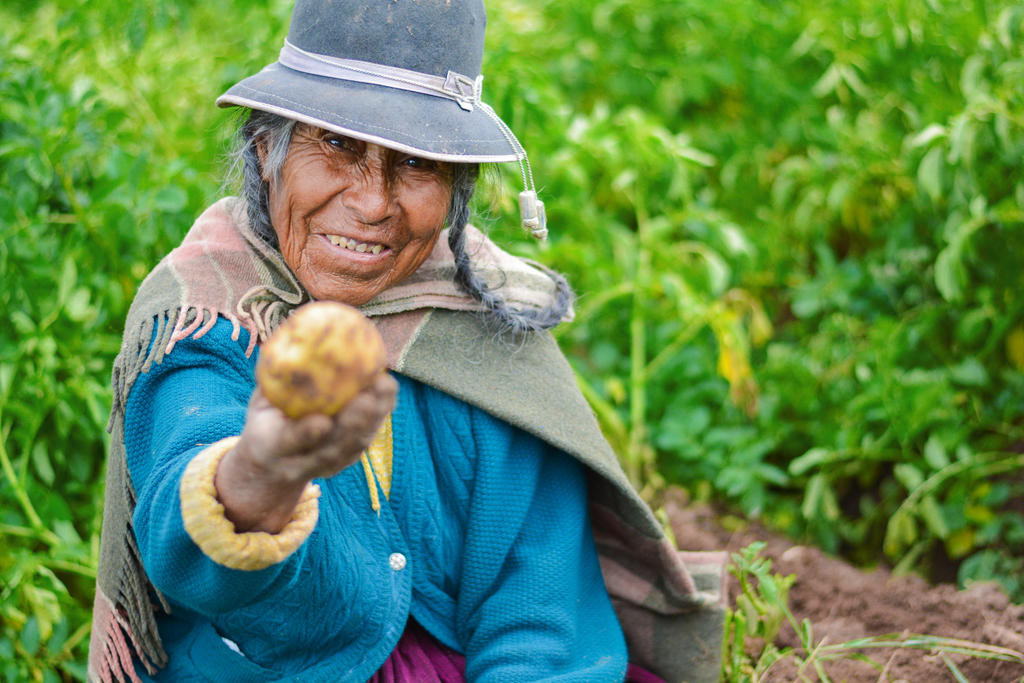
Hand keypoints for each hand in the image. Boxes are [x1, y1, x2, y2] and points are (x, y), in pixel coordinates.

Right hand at [215, 372, 397, 532]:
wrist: (271, 463)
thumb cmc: (267, 418)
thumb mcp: (260, 400)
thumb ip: (271, 376)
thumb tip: (289, 333)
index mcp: (270, 446)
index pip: (288, 442)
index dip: (305, 434)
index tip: (321, 422)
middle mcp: (299, 463)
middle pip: (331, 450)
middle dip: (352, 426)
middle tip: (367, 399)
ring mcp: (325, 466)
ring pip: (353, 446)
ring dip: (373, 418)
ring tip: (385, 387)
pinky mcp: (345, 460)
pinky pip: (365, 438)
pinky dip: (379, 414)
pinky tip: (388, 389)